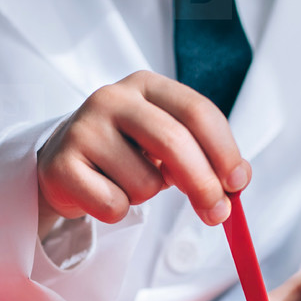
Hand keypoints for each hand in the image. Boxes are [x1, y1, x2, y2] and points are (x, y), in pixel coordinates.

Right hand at [36, 70, 250, 234]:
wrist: (63, 164)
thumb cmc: (124, 153)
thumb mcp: (165, 143)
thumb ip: (203, 156)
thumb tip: (236, 183)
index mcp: (146, 86)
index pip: (197, 111)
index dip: (224, 151)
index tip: (237, 184)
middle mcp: (112, 98)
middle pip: (174, 142)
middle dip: (203, 185)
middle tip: (216, 213)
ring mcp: (83, 129)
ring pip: (144, 183)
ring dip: (145, 196)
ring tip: (125, 183)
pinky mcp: (62, 165)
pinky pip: (113, 205)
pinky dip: (116, 211)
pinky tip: (102, 192)